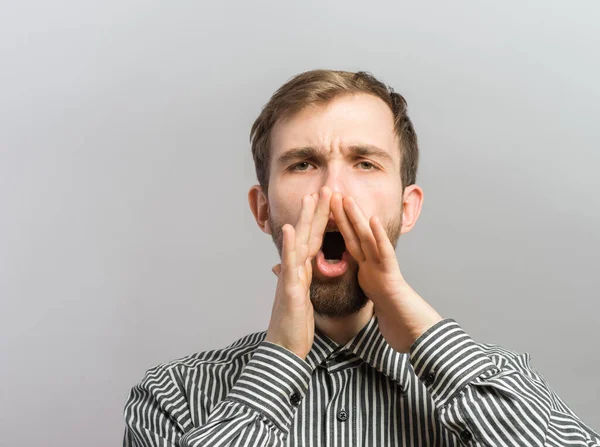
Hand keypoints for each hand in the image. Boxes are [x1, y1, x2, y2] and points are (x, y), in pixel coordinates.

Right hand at [264, 187, 332, 359]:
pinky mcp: (290, 291)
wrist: (284, 351)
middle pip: (307, 235)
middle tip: (325, 187)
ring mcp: (290, 278)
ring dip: (304, 219)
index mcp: (301, 272)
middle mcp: (294, 271)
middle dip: (316, 211)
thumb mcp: (298, 301)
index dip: (320, 220)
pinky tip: (291, 229)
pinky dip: (290, 246)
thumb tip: (286, 270)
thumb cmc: (293, 328)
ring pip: (299, 244)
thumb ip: (295, 282)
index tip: (327, 201)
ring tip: (310, 197)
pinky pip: (291, 265)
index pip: (313, 241)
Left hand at [331, 193, 442, 352]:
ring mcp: (385, 270)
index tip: (325, 211)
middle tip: (333, 195)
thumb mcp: (374, 300)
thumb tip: (360, 278)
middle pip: (357, 237)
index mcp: (368, 270)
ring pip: (370, 240)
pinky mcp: (393, 278)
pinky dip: (379, 237)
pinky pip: (386, 255)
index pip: (350, 245)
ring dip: (358, 218)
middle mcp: (376, 266)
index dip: (337, 228)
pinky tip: (373, 220)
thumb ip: (368, 286)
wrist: (412, 334)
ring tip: (347, 198)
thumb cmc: (396, 319)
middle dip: (344, 216)